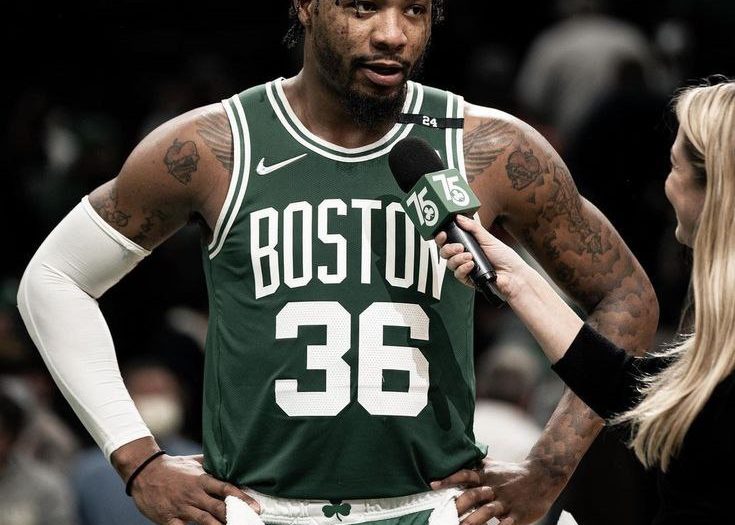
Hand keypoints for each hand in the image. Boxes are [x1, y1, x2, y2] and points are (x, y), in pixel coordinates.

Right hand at [129, 453, 260, 524]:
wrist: (143, 472)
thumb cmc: (172, 466)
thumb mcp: (193, 461)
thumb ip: (211, 464)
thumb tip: (230, 462)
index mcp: (201, 479)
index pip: (225, 489)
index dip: (242, 498)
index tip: (255, 506)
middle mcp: (194, 494)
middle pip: (218, 507)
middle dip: (235, 516)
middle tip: (249, 521)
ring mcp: (181, 507)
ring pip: (205, 521)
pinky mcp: (168, 519)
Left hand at [431, 457, 562, 524]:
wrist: (543, 476)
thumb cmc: (513, 472)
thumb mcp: (493, 465)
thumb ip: (475, 463)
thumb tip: (456, 455)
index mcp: (486, 476)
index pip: (465, 474)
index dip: (449, 478)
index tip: (433, 484)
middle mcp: (494, 488)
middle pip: (473, 495)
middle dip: (457, 505)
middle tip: (443, 513)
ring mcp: (506, 502)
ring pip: (487, 511)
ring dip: (472, 520)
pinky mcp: (518, 515)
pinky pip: (506, 524)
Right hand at [435, 215, 528, 300]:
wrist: (513, 275)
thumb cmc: (504, 257)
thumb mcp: (488, 238)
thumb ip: (473, 227)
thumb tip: (459, 217)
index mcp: (468, 244)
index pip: (449, 239)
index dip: (442, 237)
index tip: (443, 234)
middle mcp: (464, 255)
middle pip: (445, 252)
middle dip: (449, 249)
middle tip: (459, 247)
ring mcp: (465, 267)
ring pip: (449, 263)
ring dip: (458, 259)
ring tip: (470, 257)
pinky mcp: (467, 279)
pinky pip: (457, 274)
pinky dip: (463, 269)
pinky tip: (472, 265)